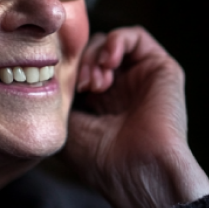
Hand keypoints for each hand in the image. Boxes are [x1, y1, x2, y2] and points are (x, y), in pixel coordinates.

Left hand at [64, 26, 208, 207]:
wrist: (138, 171)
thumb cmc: (102, 160)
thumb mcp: (66, 128)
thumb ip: (58, 101)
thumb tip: (46, 78)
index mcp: (100, 103)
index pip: (78, 67)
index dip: (67, 70)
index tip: (64, 89)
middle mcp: (121, 88)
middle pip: (91, 52)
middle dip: (81, 63)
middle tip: (82, 86)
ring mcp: (141, 78)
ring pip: (110, 43)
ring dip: (97, 54)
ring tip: (96, 81)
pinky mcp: (162, 69)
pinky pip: (137, 36)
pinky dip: (117, 40)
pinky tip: (108, 61)